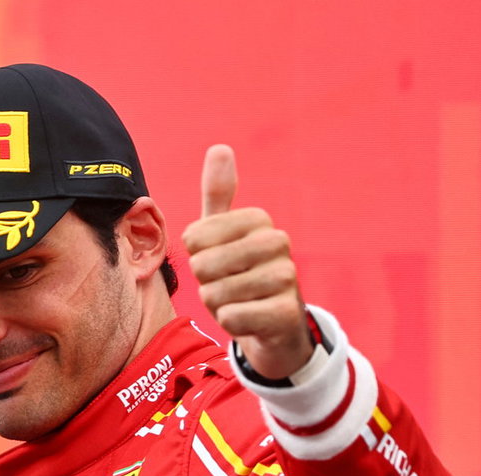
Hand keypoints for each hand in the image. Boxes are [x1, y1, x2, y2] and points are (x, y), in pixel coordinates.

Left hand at [182, 145, 312, 380]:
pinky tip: (247, 318)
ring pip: (215, 294)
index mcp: (258, 219)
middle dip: (204, 282)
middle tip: (225, 283)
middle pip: (203, 265)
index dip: (195, 255)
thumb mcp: (223, 233)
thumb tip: (220, 148)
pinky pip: (232, 317)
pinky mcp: (286, 313)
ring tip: (237, 300)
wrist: (273, 322)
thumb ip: (218, 194)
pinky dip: (230, 322)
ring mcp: (287, 278)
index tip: (215, 259)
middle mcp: (278, 242)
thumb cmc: (239, 272)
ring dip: (217, 304)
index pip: (194, 238)